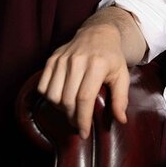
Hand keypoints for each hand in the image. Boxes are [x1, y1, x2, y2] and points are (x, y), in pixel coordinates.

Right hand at [36, 23, 129, 138]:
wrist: (98, 34)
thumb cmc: (112, 57)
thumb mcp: (122, 75)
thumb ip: (121, 98)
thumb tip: (121, 120)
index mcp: (97, 65)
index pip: (84, 98)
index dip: (83, 119)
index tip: (84, 132)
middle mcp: (77, 61)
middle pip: (68, 99)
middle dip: (72, 117)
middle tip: (78, 124)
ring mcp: (62, 59)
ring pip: (53, 95)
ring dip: (60, 109)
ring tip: (71, 112)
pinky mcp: (51, 59)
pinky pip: (43, 86)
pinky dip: (49, 98)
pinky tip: (61, 100)